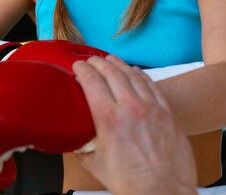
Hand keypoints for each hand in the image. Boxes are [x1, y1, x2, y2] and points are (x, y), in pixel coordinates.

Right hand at [72, 55, 196, 194]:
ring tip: (111, 60)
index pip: (92, 81)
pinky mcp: (167, 114)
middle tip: (91, 60)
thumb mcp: (95, 164)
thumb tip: (73, 141)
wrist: (163, 192)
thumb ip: (81, 148)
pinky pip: (153, 87)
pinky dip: (142, 76)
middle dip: (99, 62)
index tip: (77, 66)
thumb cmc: (131, 182)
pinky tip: (136, 72)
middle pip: (112, 73)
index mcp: (108, 118)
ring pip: (133, 76)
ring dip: (120, 65)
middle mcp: (130, 108)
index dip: (82, 69)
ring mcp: (151, 109)